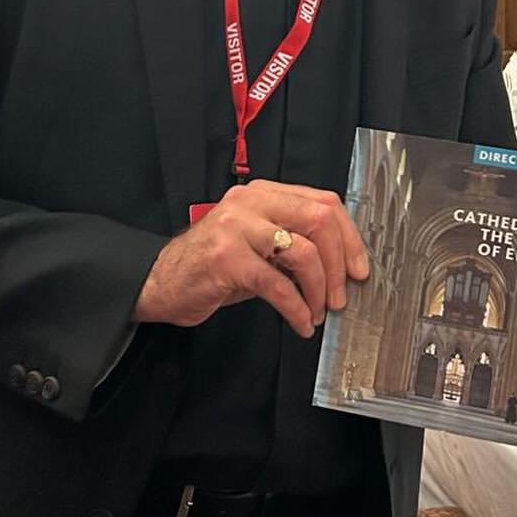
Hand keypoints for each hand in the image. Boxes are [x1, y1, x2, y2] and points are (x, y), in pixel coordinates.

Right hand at [132, 182, 368, 337]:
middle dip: (339, 262)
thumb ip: (291, 243)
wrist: (158, 282)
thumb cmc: (208, 266)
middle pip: (318, 219)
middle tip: (342, 294)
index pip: (322, 201)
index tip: (358, 267)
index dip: (349, 236)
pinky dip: (296, 309)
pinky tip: (300, 322)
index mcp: (262, 194)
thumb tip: (338, 266)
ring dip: (319, 290)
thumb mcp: (255, 245)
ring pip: (303, 252)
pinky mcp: (226, 258)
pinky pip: (277, 285)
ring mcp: (236, 227)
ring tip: (318, 311)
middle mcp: (250, 203)